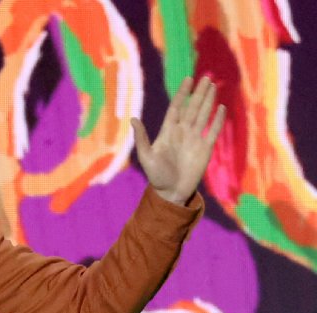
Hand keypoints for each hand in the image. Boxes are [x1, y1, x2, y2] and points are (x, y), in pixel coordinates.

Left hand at [131, 76, 226, 204]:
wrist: (171, 192)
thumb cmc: (156, 176)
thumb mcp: (146, 156)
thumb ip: (141, 138)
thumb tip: (133, 119)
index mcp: (168, 132)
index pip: (177, 107)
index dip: (182, 94)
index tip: (188, 80)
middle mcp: (182, 132)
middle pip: (192, 108)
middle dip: (199, 93)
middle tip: (206, 77)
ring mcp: (195, 139)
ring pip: (203, 115)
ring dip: (209, 101)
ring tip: (213, 86)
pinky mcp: (205, 149)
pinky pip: (213, 131)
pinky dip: (217, 120)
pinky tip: (222, 108)